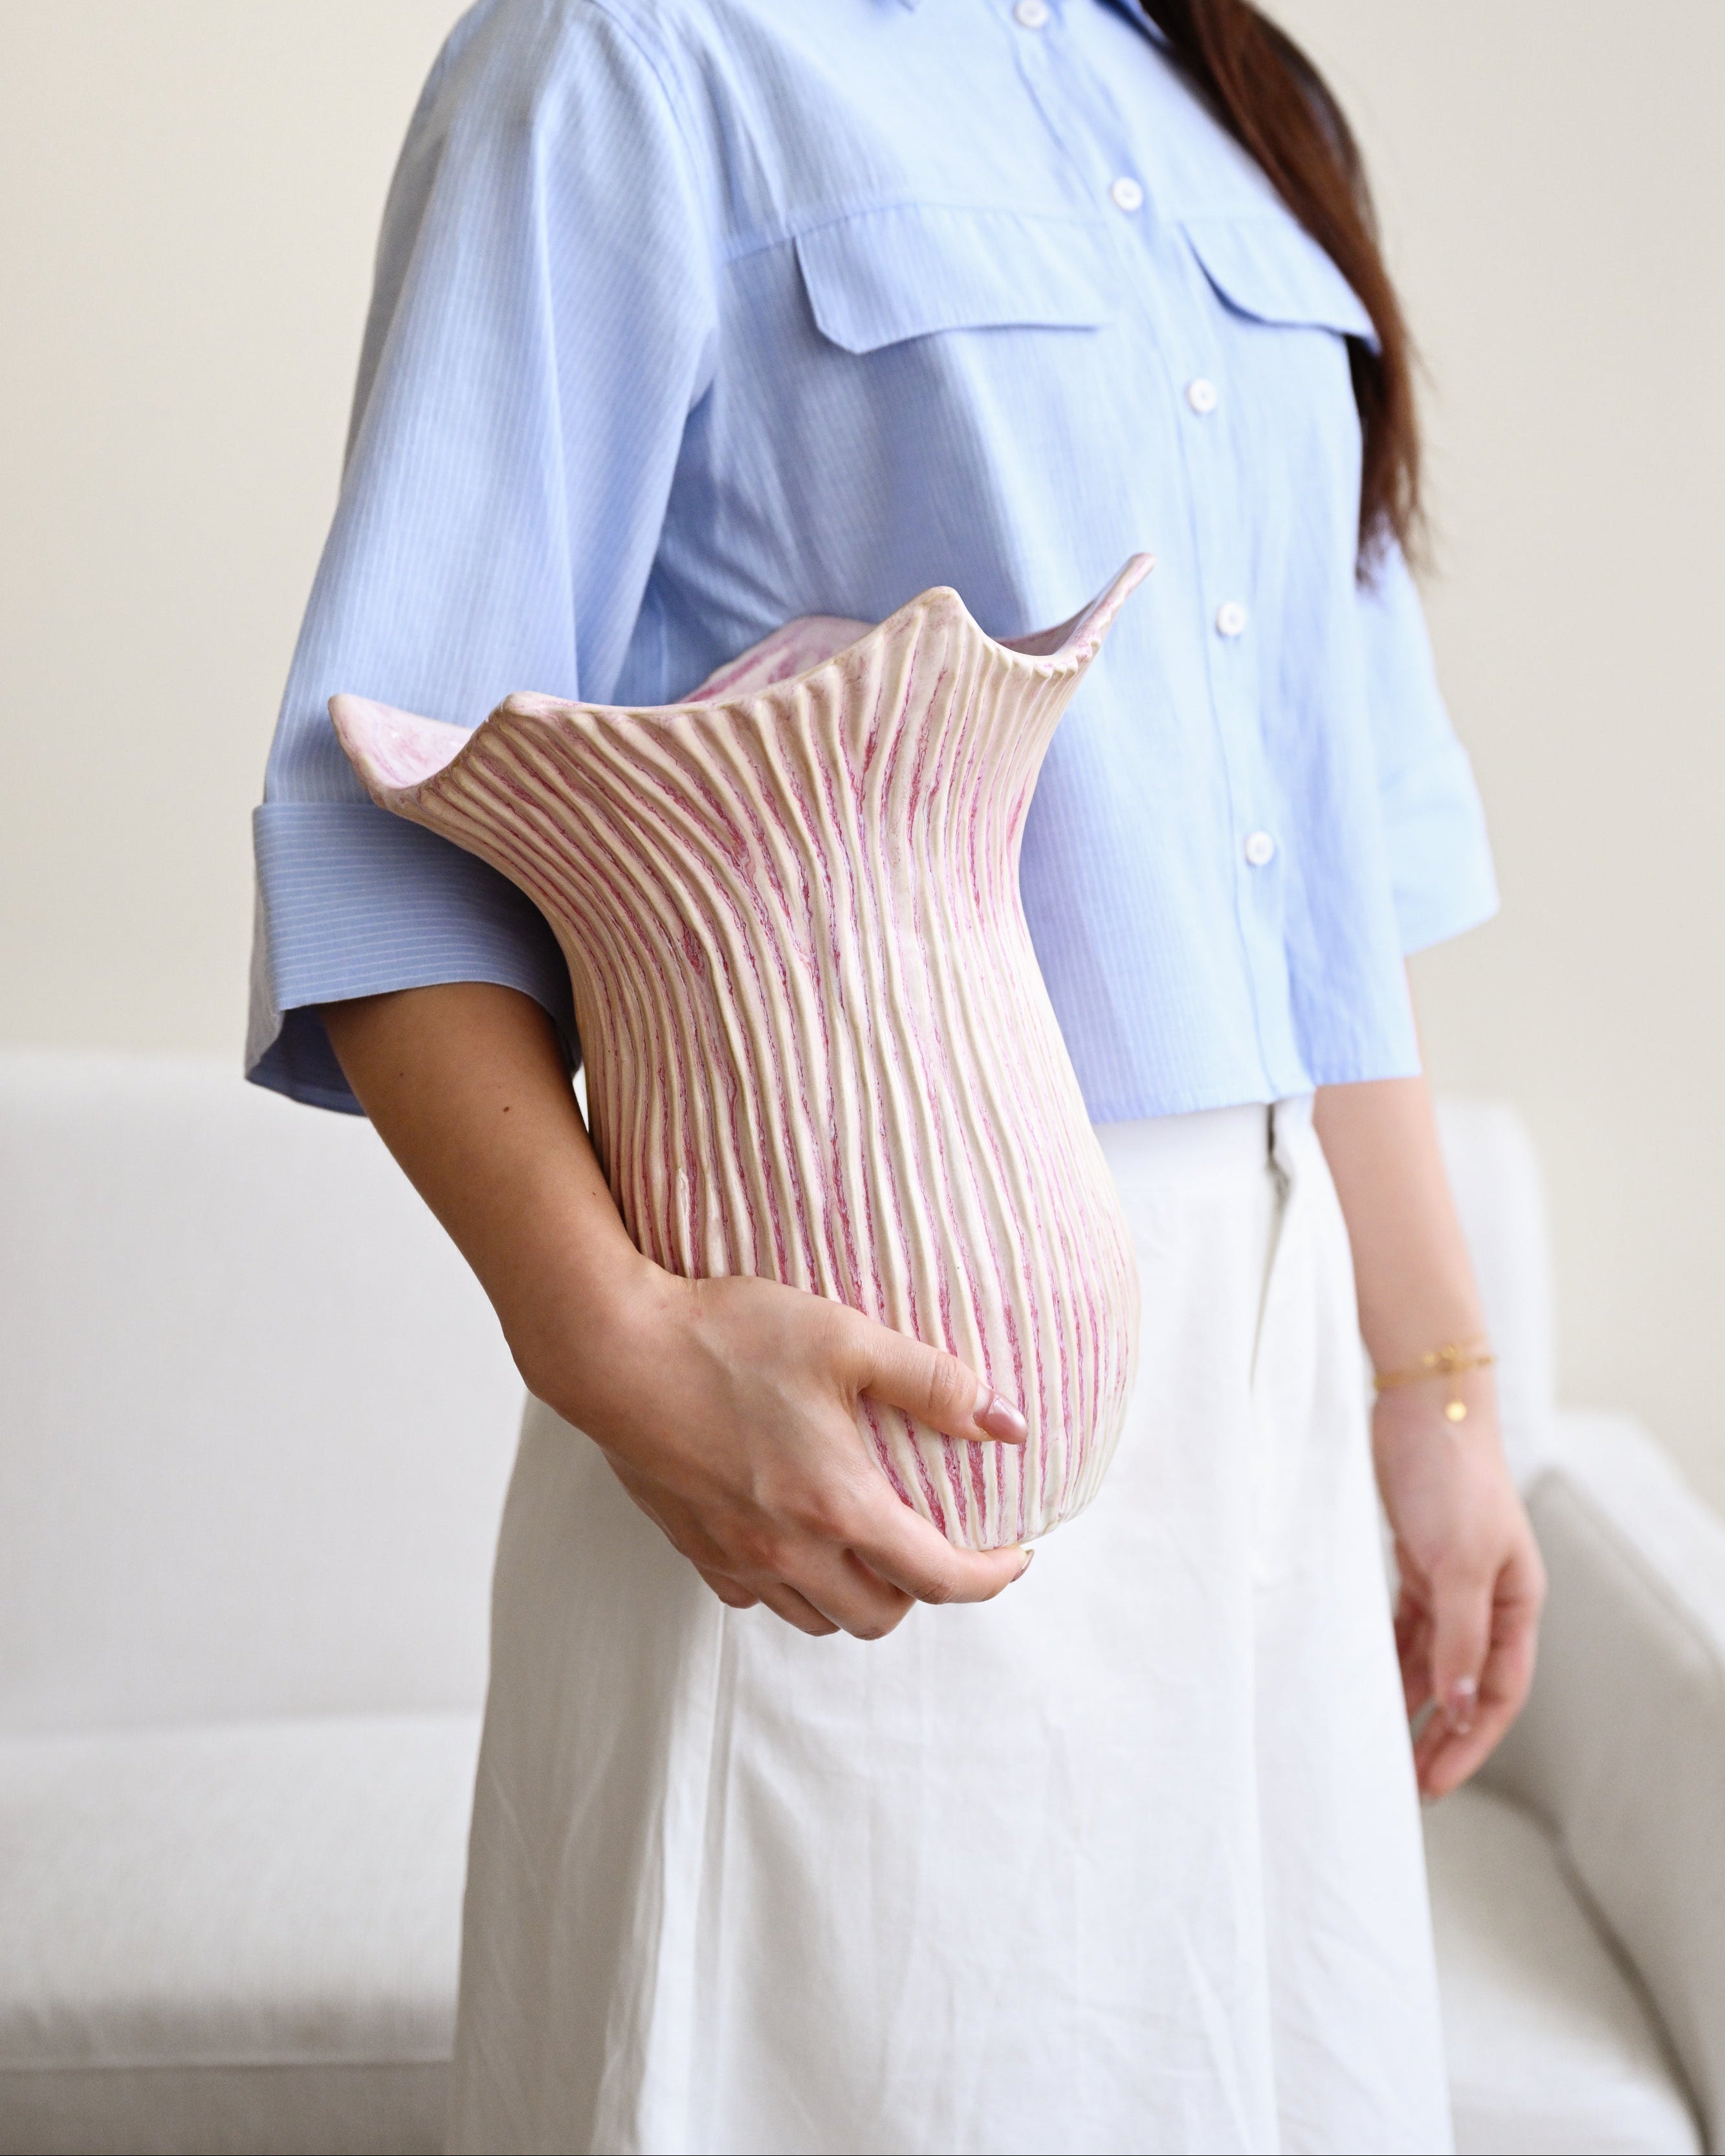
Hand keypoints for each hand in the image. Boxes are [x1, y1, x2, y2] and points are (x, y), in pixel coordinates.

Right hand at [517, 1258, 1033, 1640]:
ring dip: (856, 1596)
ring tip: (870, 1547)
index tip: (1015, 1556)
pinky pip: (754, 1599)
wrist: (613, 1348)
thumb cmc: (728, 1335)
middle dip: (921, 1592)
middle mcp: (787, 1550)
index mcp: (837, 1506)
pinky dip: (791, 1587)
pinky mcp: (691, 1545)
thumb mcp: (846, 1337)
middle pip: (878, 1616)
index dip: (990, 1577)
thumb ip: (932, 1381)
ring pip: (815, 1617)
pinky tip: (794, 1540)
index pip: (938, 1579)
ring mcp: (733, 1556)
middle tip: (936, 1543)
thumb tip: (1008, 1422)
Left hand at [1372, 1369, 1545, 1798]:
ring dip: (1412, 1702)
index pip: (1498, 1694)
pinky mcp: (1415, 1560)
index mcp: (1515, 1603)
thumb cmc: (1453, 1478)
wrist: (1422, 1406)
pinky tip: (1366, 1684)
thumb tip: (1463, 1708)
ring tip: (1381, 1747)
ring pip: (1432, 1659)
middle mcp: (1487, 1598)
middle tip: (1408, 1785)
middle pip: (1466, 1685)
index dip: (1469, 1744)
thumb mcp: (1458, 1564)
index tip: (1433, 1783)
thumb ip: (1458, 1637)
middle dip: (1440, 1735)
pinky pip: (1404, 1627)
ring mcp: (1450, 1579)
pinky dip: (1390, 1657)